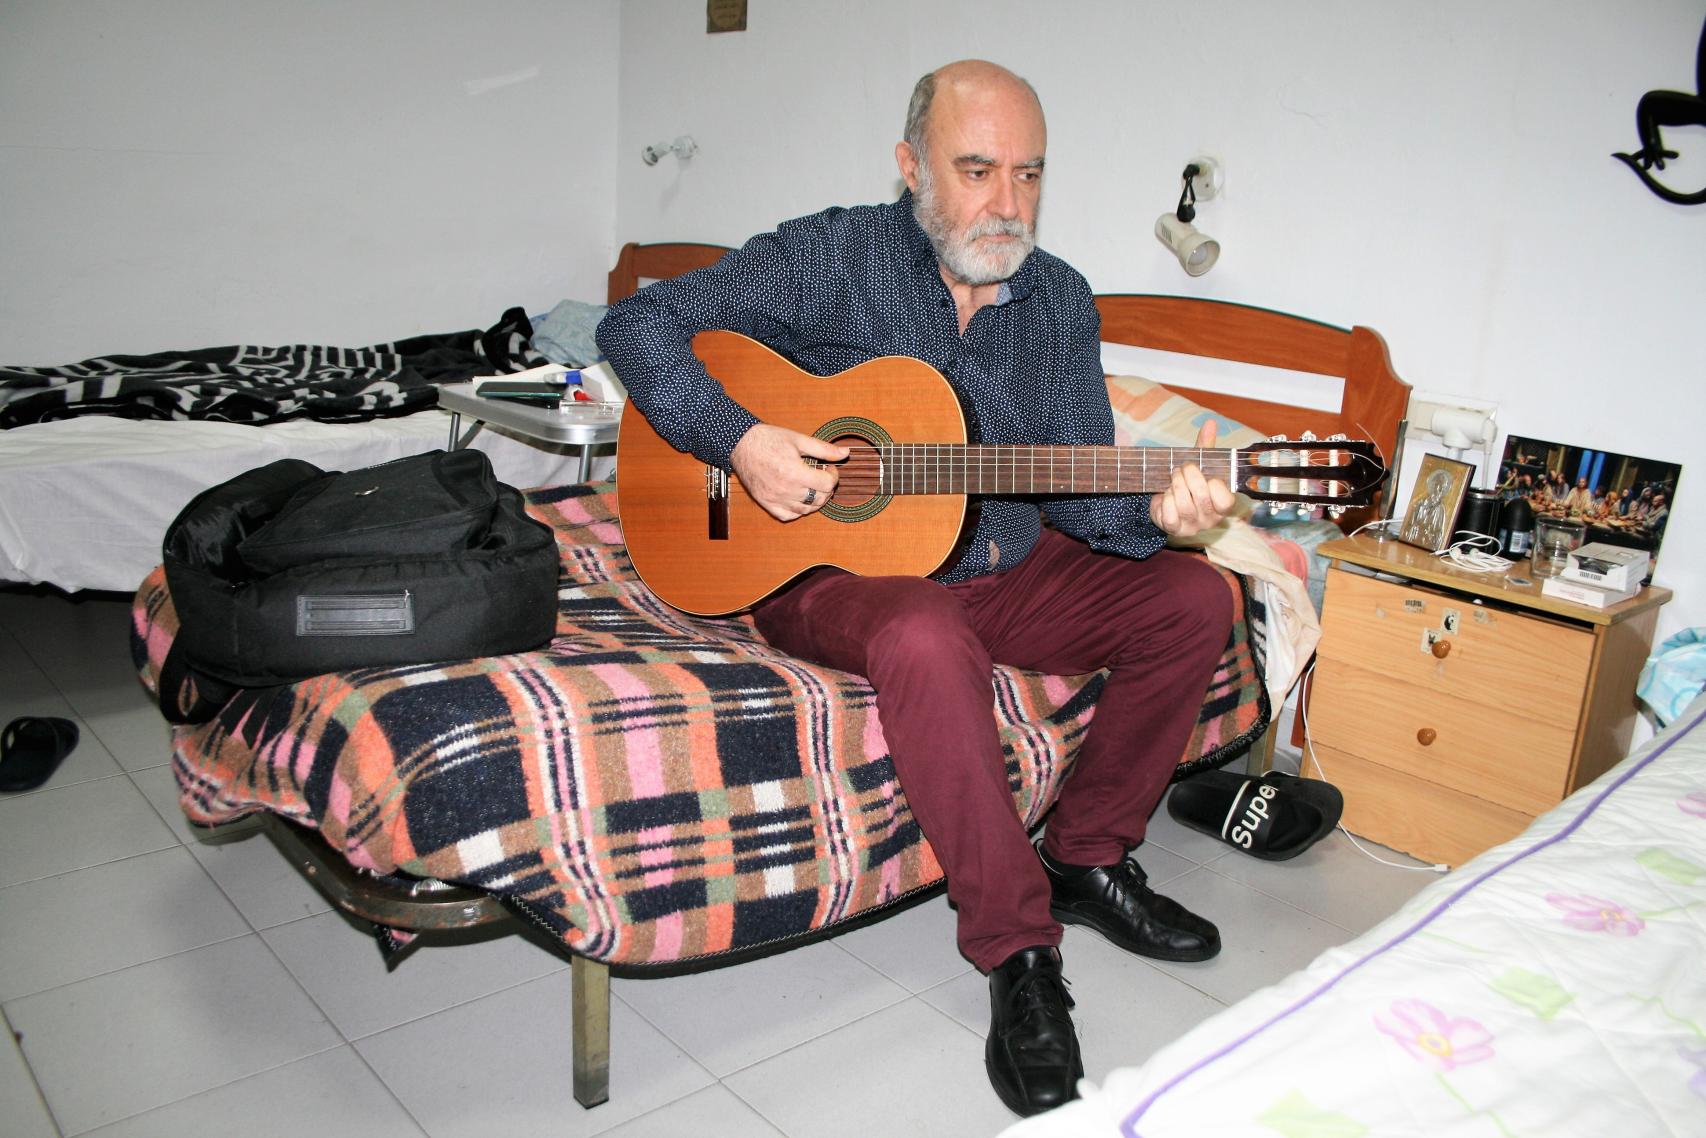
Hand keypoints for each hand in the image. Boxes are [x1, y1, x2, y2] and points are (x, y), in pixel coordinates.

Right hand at [730, 423, 848, 521]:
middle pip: (819, 499)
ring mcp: (775, 499)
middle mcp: (786, 490)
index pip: (827, 485)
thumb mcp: (798, 440)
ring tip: (813, 487)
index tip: (829, 468)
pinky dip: (797, 511)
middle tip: (823, 477)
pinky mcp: (765, 502)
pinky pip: (787, 516)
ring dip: (815, 501)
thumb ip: (823, 449)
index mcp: (795, 473)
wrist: (741, 443)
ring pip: (805, 510)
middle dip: (827, 489)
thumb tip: (845, 453)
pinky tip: (799, 498)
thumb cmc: (768, 439)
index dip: (834, 476)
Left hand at [1150, 420, 1236, 538]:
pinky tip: (1166, 496)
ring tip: (1173, 480)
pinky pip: (1170, 516)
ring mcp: (1193, 527)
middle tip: (1181, 469)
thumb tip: (1210, 423)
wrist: (1165, 500)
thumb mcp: (1199, 465)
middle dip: (1188, 476)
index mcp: (1223, 504)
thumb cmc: (1188, 483)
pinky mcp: (1175, 530)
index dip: (1213, 483)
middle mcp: (1211, 519)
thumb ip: (1205, 447)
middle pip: (1201, 496)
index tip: (1206, 474)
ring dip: (1175, 486)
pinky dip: (1165, 502)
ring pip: (1184, 506)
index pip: (1226, 499)